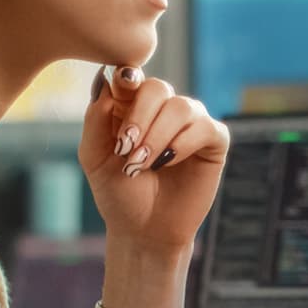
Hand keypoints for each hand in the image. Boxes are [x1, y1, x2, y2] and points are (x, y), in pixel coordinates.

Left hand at [78, 66, 227, 251]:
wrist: (143, 230)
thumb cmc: (118, 193)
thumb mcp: (94, 156)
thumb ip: (95, 119)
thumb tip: (107, 80)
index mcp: (132, 106)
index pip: (131, 77)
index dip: (127, 78)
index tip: (121, 86)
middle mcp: (163, 109)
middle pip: (158, 87)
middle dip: (140, 117)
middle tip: (126, 148)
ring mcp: (190, 124)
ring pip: (181, 107)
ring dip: (158, 136)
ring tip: (142, 165)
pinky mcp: (213, 141)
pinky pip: (205, 127)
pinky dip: (183, 143)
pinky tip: (168, 162)